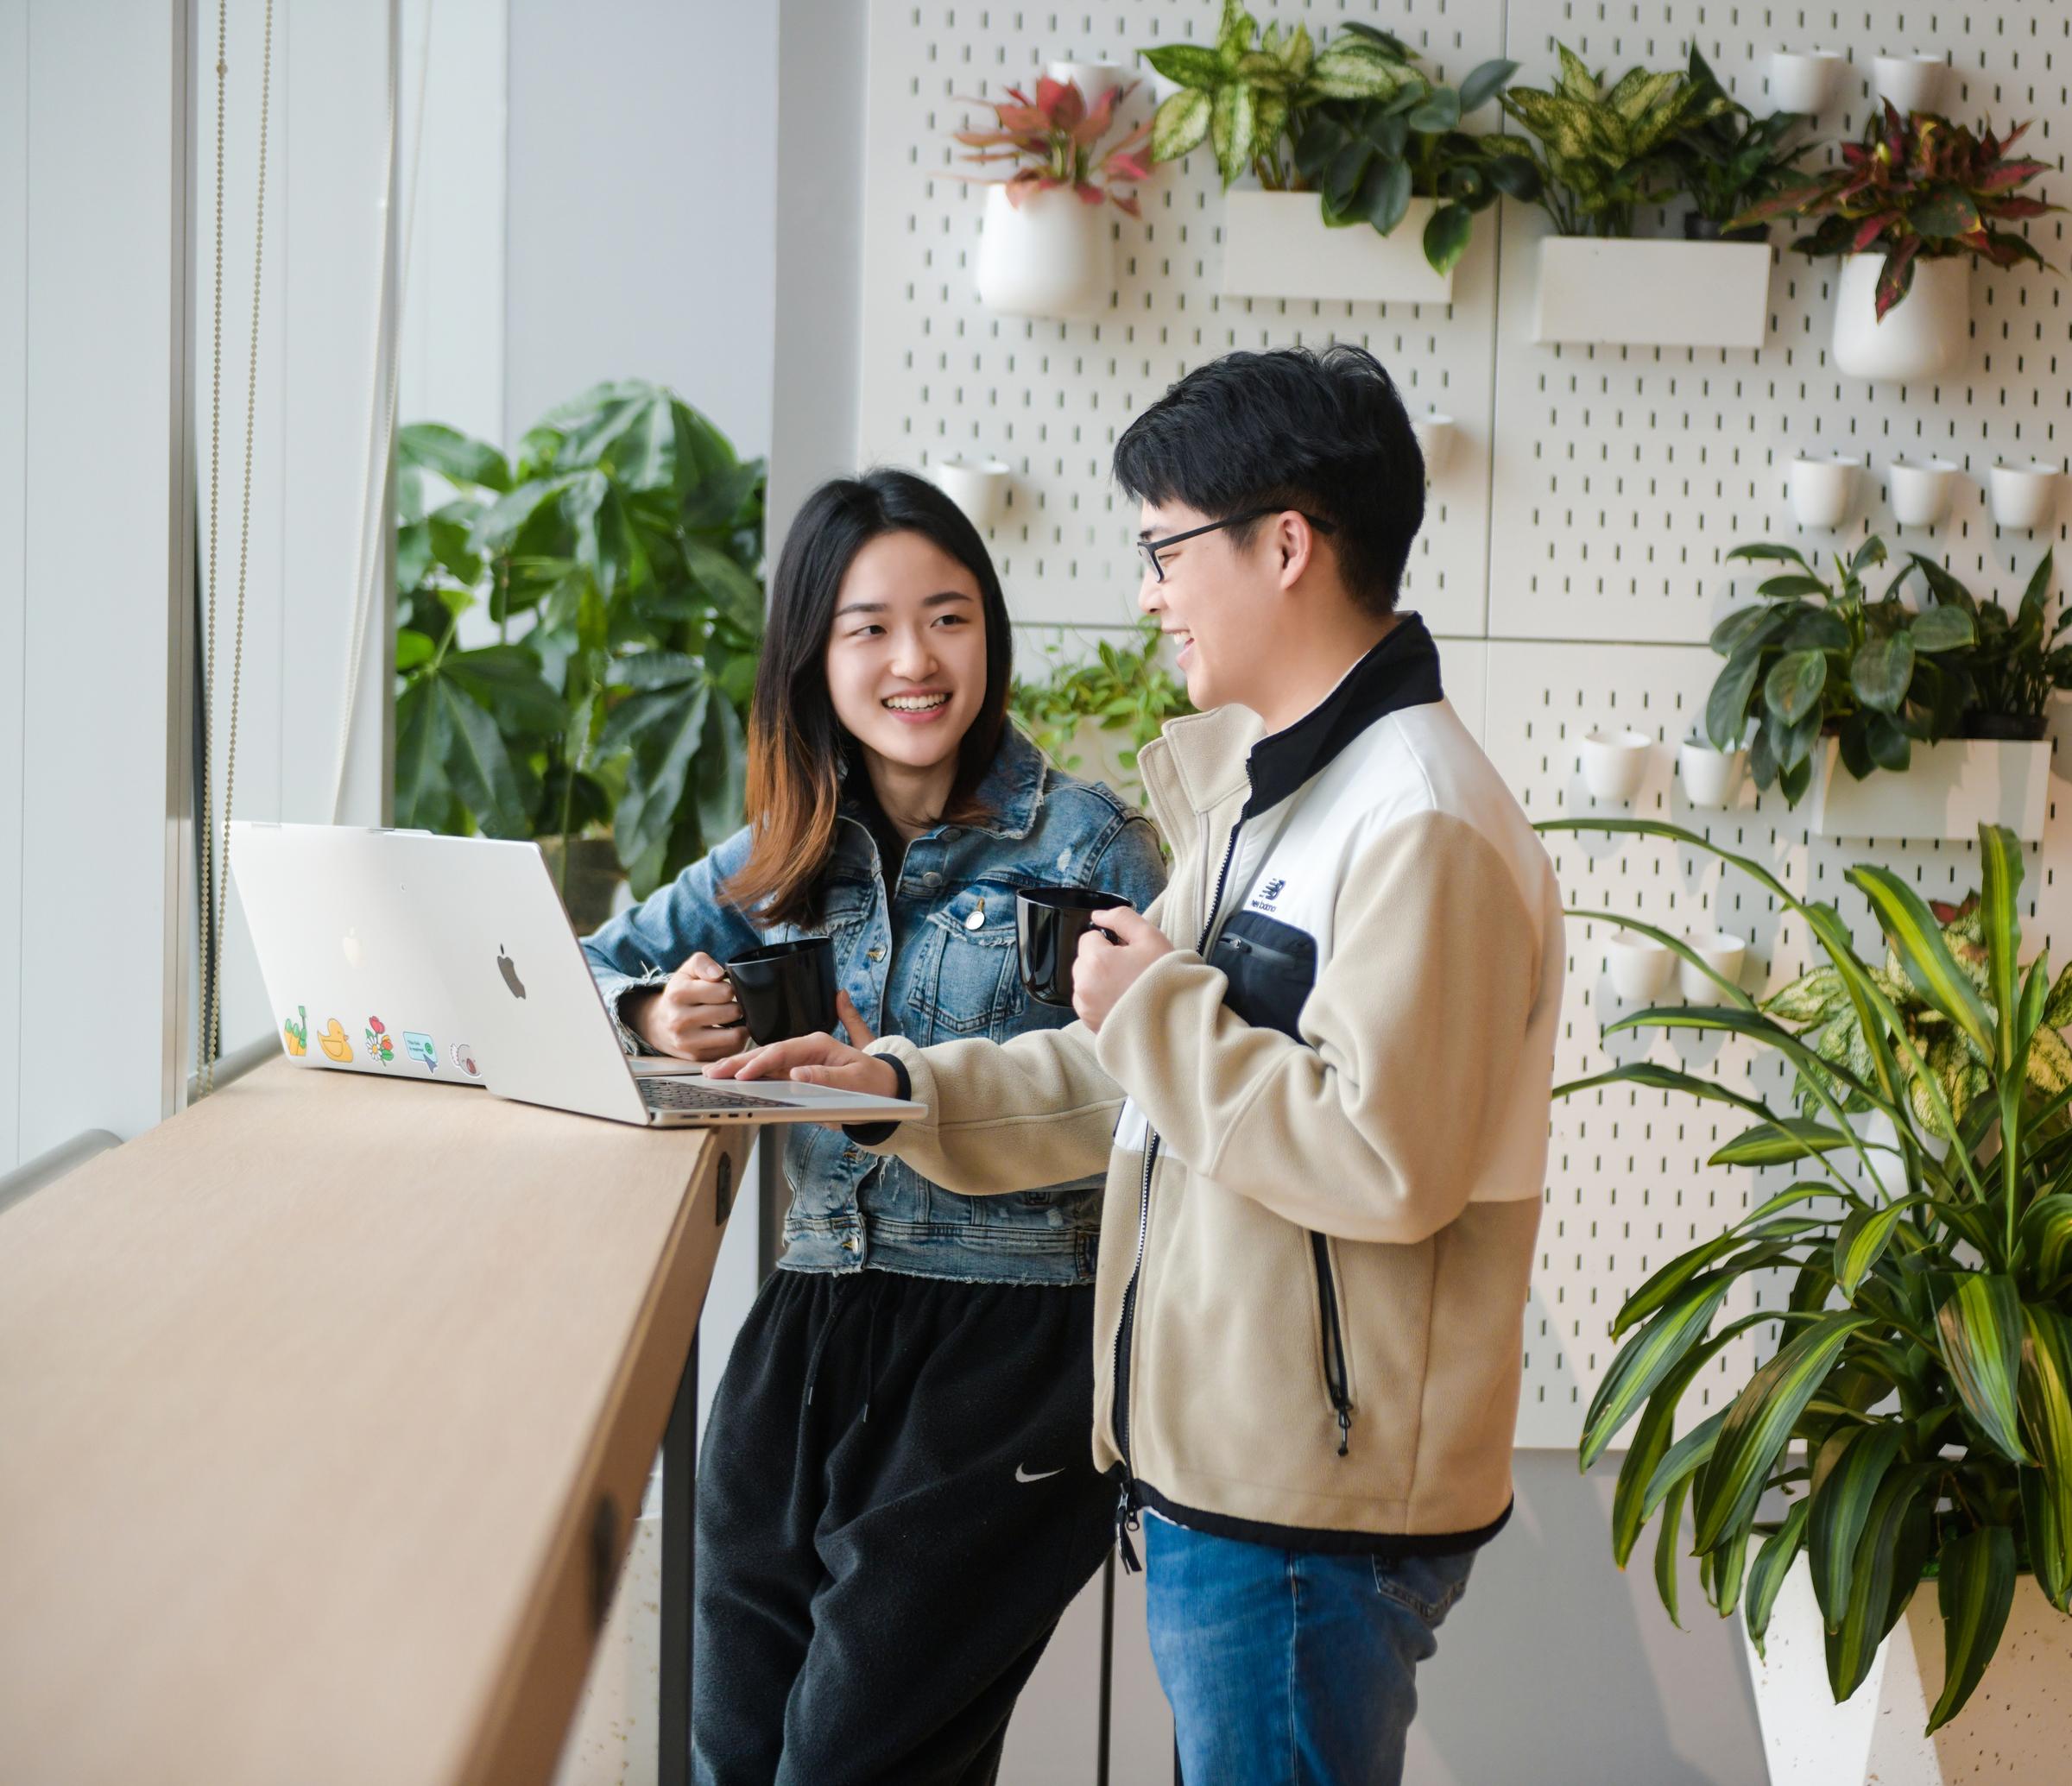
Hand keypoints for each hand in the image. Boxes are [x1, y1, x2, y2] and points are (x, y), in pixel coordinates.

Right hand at [626, 952, 748, 1061]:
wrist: (658, 1024)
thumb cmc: (680, 994)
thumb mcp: (687, 971)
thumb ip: (703, 963)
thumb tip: (719, 975)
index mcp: (678, 994)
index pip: (724, 991)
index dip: (730, 989)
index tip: (725, 990)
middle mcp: (679, 1020)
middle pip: (731, 1012)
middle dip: (737, 1007)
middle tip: (731, 1005)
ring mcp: (687, 1042)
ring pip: (734, 1036)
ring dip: (740, 1026)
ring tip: (733, 1019)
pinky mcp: (696, 1057)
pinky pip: (731, 1050)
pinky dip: (735, 1041)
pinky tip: (727, 1032)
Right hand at [707, 992, 902, 1105]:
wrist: (887, 1089)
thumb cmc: (874, 1083)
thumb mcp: (856, 1081)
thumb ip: (827, 1077)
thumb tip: (797, 1072)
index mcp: (819, 1044)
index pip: (782, 1052)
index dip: (760, 1063)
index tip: (742, 1075)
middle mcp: (806, 1050)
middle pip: (767, 1054)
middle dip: (739, 1062)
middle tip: (713, 1072)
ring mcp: (799, 1062)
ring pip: (763, 1064)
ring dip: (739, 1069)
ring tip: (713, 1075)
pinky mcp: (796, 1075)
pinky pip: (769, 1076)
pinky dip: (750, 1078)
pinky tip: (732, 1081)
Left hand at [1071, 905, 1172, 1033]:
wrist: (1176, 1022)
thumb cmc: (1165, 978)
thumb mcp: (1150, 937)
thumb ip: (1121, 918)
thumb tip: (1098, 915)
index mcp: (1095, 960)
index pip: (1089, 937)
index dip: (1110, 941)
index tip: (1129, 953)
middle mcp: (1084, 985)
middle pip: (1084, 959)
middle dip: (1102, 960)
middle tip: (1131, 970)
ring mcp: (1085, 1007)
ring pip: (1084, 981)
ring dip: (1098, 980)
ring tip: (1128, 988)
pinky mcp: (1089, 1023)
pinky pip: (1087, 1002)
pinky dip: (1100, 1000)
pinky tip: (1123, 1002)